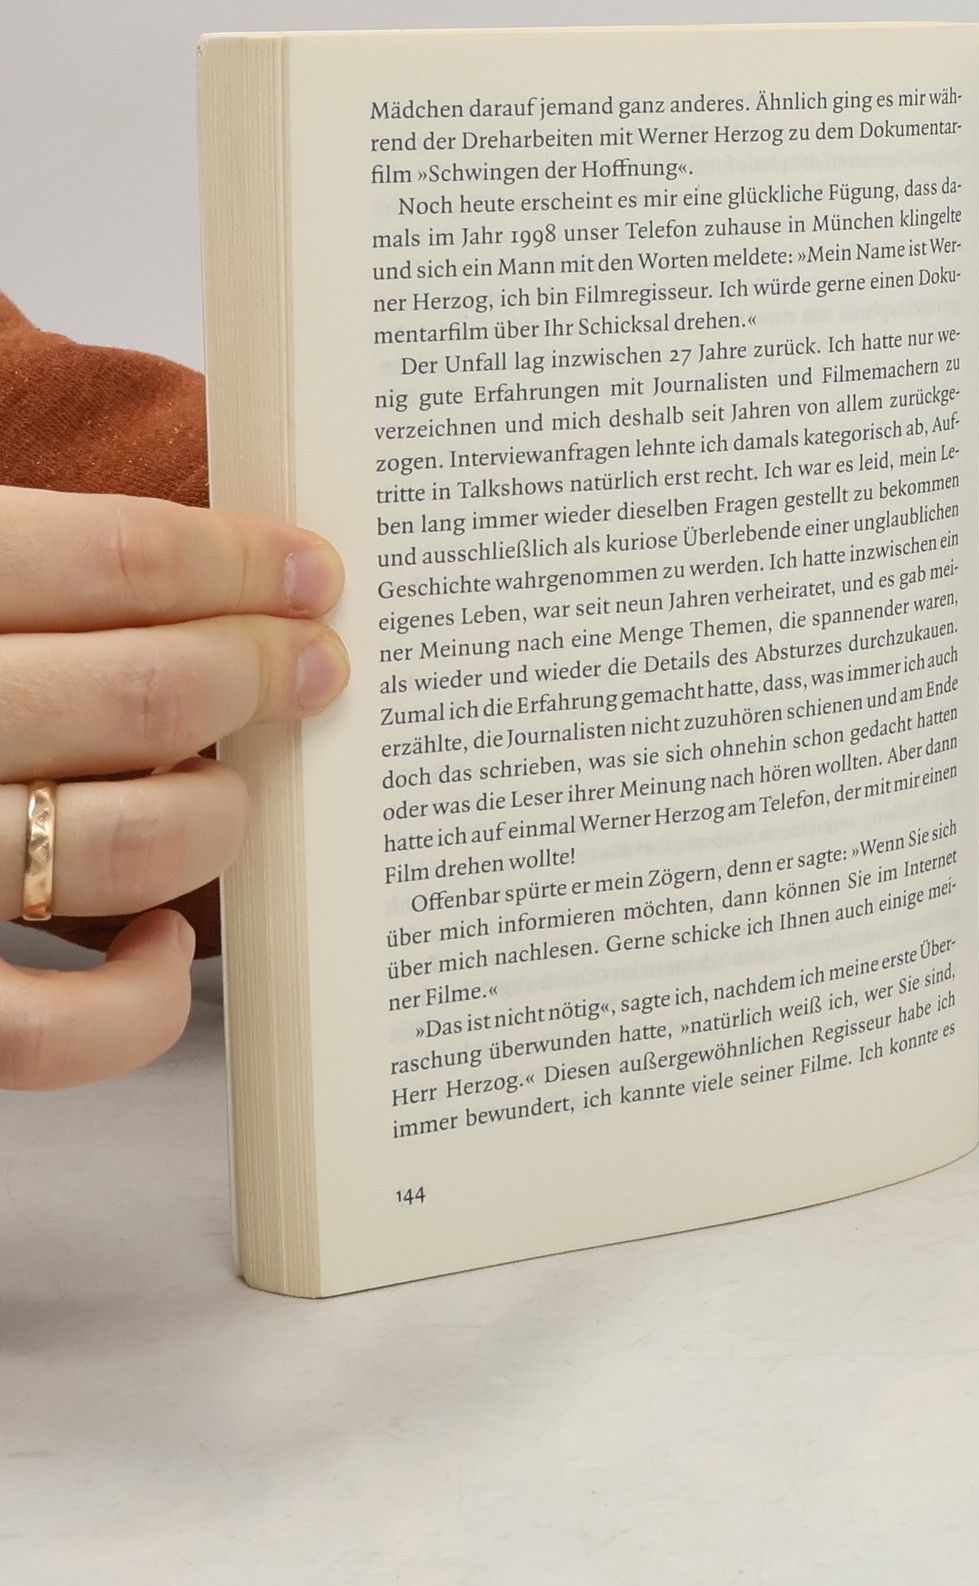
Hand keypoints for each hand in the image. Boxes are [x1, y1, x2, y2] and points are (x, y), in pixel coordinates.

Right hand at [0, 488, 347, 1088]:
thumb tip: (176, 560)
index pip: (108, 557)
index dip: (238, 561)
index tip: (310, 570)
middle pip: (144, 691)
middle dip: (262, 672)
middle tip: (317, 661)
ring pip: (129, 841)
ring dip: (222, 809)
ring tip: (236, 783)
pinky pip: (53, 1028)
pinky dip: (143, 1002)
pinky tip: (157, 945)